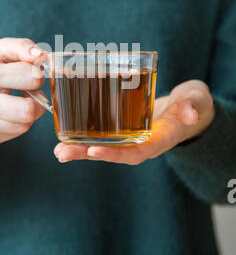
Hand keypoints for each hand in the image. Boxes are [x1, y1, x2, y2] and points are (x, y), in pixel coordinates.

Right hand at [0, 38, 46, 146]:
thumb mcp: (4, 51)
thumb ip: (24, 47)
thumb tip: (42, 56)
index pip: (31, 77)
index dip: (39, 75)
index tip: (34, 74)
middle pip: (27, 110)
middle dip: (37, 101)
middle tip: (30, 94)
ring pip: (23, 126)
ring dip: (28, 115)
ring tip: (18, 103)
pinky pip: (14, 135)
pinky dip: (17, 125)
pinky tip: (8, 115)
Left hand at [54, 80, 214, 164]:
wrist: (189, 108)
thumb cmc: (193, 104)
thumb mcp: (197, 101)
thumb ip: (193, 106)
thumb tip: (190, 114)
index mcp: (160, 139)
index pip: (137, 152)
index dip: (116, 153)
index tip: (94, 150)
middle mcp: (143, 143)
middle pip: (113, 153)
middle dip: (87, 154)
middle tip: (61, 152)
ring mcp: (133, 138)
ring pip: (104, 146)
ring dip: (80, 149)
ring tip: (57, 149)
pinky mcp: (125, 129)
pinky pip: (104, 136)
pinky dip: (85, 137)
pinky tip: (66, 135)